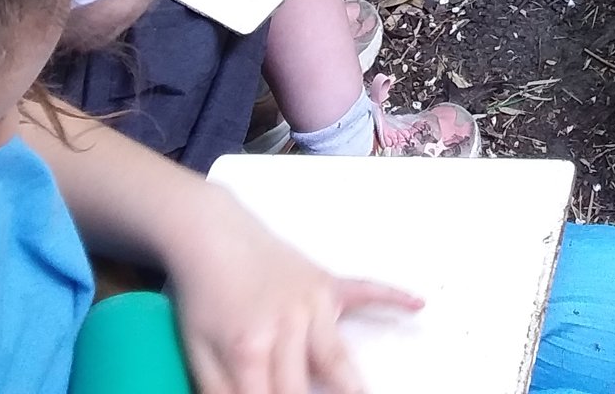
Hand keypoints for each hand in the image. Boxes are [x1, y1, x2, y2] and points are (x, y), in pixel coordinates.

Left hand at [165, 194, 421, 393]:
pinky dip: (393, 297)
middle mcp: (289, 324)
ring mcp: (313, 302)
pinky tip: (417, 305)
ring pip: (339, 356)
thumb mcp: (197, 352)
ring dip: (354, 386)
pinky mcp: (328, 284)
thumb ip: (217, 391)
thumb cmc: (204, 295)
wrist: (212, 236)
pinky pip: (366, 291)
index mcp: (251, 347)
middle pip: (309, 385)